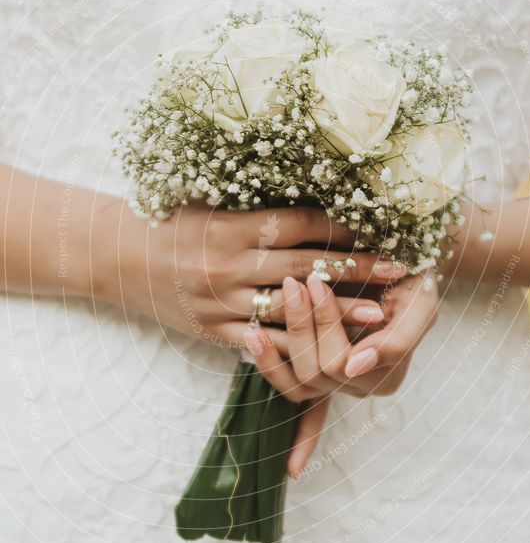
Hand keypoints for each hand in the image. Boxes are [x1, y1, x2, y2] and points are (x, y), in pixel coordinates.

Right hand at [109, 203, 406, 346]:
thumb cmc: (171, 223)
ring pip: (291, 309)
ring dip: (337, 313)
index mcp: (232, 226)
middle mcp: (228, 264)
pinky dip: (297, 343)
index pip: (300, 223)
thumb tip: (315, 197)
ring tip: (378, 314)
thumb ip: (257, 207)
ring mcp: (221, 302)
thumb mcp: (211, 204)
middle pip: (304, 267)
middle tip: (397, 272)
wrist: (119, 259)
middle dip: (355, 269)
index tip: (379, 226)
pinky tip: (329, 345)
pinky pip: (261, 341)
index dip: (343, 224)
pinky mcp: (213, 330)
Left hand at [245, 272, 437, 474]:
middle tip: (294, 282)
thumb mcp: (422, 306)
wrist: (402, 268)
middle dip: (302, 324)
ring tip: (270, 306)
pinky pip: (287, 385)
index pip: (346, 361)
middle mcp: (358, 385)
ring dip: (282, 342)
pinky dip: (268, 362)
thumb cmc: (415, 283)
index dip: (326, 321)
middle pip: (319, 371)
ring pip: (299, 380)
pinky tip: (252, 335)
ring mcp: (333, 382)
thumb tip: (354, 367)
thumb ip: (398, 341)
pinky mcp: (311, 371)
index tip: (314, 281)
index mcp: (386, 376)